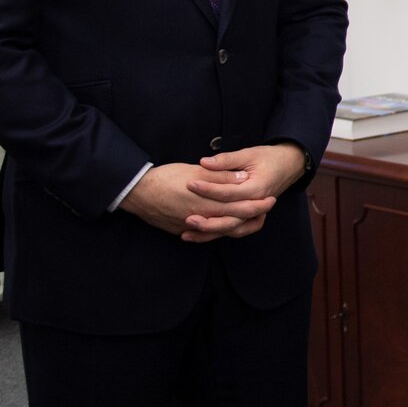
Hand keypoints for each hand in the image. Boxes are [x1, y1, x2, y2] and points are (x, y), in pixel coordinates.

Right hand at [121, 162, 275, 242]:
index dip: (257, 205)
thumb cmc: (166, 178)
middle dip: (253, 215)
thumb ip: (221, 176)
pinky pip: (205, 234)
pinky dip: (218, 231)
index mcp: (208, 203)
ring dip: (238, 225)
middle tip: (266, 209)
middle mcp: (202, 219)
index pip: (240, 208)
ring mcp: (191, 227)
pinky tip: (224, 226)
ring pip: (221, 231)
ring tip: (251, 219)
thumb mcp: (196, 172)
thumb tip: (243, 177)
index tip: (270, 199)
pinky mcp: (182, 230)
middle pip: (234, 221)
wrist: (137, 193)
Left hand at [183, 143, 307, 239]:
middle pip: (231, 219)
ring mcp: (256, 213)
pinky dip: (218, 234)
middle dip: (207, 221)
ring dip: (210, 233)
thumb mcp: (249, 154)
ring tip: (187, 233)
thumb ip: (226, 160)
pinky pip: (235, 230)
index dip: (208, 189)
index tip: (189, 184)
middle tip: (187, 218)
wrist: (290, 165)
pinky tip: (200, 235)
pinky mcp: (252, 216)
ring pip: (232, 229)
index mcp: (257, 188)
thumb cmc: (269, 157)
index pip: (229, 193)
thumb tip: (204, 162)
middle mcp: (257, 205)